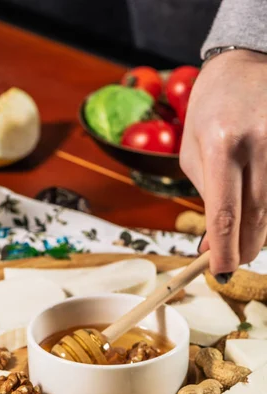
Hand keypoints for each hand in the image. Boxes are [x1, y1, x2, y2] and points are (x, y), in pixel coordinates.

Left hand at [180, 49, 266, 276]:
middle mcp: (258, 142)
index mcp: (221, 143)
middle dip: (244, 248)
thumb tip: (213, 242)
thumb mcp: (193, 150)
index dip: (224, 250)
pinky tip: (259, 214)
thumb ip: (204, 196)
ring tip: (245, 240)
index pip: (224, 212)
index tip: (221, 272)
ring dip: (259, 232)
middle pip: (256, 216)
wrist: (247, 61)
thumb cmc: (211, 108)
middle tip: (235, 262)